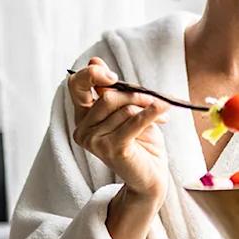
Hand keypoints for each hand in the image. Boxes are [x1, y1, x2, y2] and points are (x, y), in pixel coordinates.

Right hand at [68, 57, 169, 198]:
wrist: (150, 178)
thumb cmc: (140, 143)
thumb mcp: (125, 112)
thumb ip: (112, 91)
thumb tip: (94, 61)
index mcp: (82, 117)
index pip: (75, 86)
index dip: (91, 74)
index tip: (113, 75)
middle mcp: (82, 129)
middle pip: (107, 97)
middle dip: (134, 94)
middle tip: (153, 99)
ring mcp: (94, 141)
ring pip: (123, 109)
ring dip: (146, 108)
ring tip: (161, 115)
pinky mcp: (111, 149)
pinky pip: (134, 122)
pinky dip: (151, 113)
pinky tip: (163, 111)